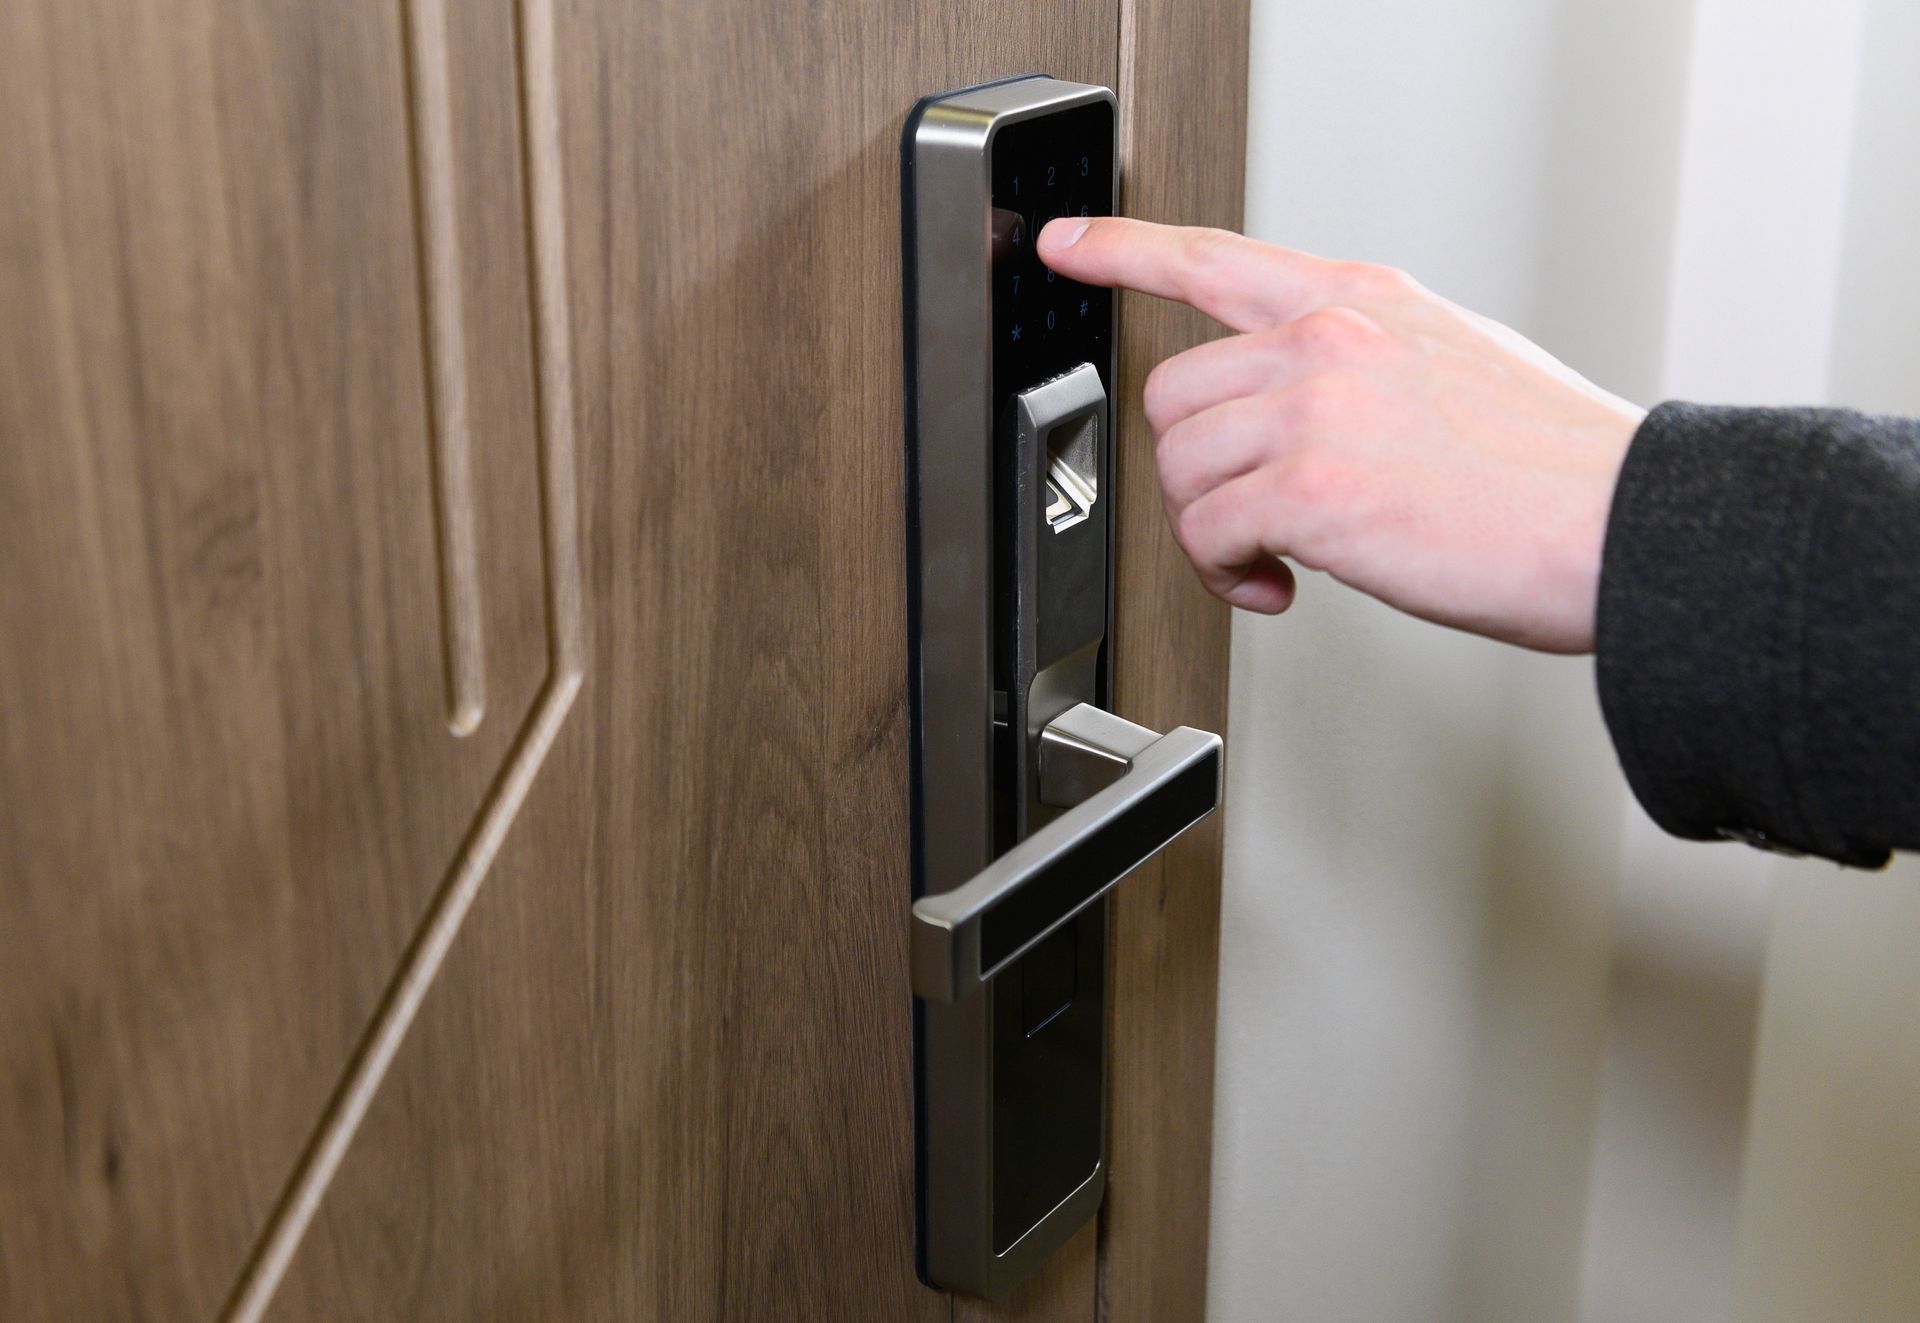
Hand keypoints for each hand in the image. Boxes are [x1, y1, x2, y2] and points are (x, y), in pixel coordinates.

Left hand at [1036, 218, 1644, 653]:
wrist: (1620, 526)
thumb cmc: (1554, 468)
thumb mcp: (1456, 359)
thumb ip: (1365, 361)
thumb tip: (1304, 401)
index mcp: (1362, 302)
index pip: (1216, 258)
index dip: (1125, 252)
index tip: (1068, 249)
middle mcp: (1328, 340)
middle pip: (1172, 393)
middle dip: (1189, 468)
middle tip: (1239, 514)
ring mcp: (1318, 410)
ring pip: (1179, 467)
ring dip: (1207, 530)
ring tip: (1268, 558)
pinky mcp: (1312, 490)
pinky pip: (1206, 533)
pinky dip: (1226, 575)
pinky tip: (1280, 584)